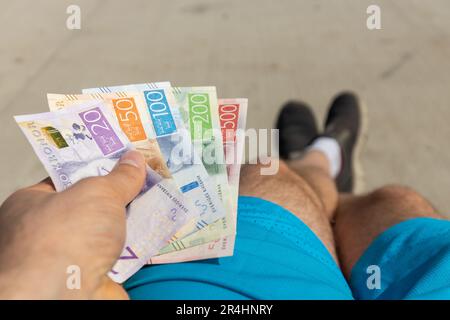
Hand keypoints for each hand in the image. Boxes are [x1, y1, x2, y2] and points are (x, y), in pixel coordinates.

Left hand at [0, 150, 145, 298]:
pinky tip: (156, 232)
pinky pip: (118, 256)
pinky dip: (136, 248)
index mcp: (32, 204)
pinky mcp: (90, 279)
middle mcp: (45, 232)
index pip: (66, 179)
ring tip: (158, 202)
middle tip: (146, 180)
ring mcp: (68, 259)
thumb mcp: (97, 193)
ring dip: (130, 223)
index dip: (96, 168)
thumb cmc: (66, 236)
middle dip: (118, 196)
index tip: (124, 160)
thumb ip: (119, 178)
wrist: (65, 297)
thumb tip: (134, 159)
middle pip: (89, 206)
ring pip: (106, 233)